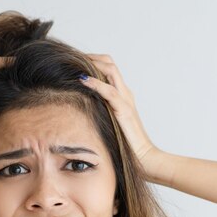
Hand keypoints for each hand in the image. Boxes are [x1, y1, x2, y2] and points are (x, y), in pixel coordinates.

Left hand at [79, 54, 161, 176]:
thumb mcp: (109, 125)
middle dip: (90, 57)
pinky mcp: (124, 110)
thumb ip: (99, 114)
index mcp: (122, 95)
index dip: (92, 61)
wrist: (146, 158)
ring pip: (110, 70)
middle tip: (71, 59)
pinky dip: (95, 83)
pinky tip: (82, 80)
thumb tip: (78, 111)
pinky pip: (109, 91)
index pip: (107, 68)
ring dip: (91, 63)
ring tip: (74, 63)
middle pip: (109, 63)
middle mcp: (125, 93)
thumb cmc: (126, 146)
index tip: (73, 63)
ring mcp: (126, 100)